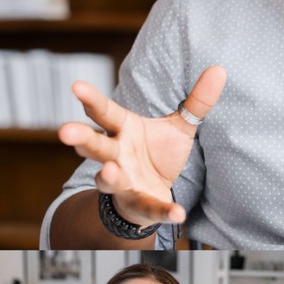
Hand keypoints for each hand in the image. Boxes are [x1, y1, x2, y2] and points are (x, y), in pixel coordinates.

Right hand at [58, 67, 225, 228]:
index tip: (76, 85)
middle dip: (81, 139)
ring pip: (109, 179)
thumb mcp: (179, 126)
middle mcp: (116, 155)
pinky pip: (152, 209)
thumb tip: (219, 70)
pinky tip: (178, 214)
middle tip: (65, 131)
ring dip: (107, 176)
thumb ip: (197, 101)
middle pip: (96, 145)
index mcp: (123, 130)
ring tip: (108, 171)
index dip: (91, 99)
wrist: (152, 193)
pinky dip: (164, 212)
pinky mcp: (141, 204)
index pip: (105, 112)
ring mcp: (124, 182)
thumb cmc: (156, 154)